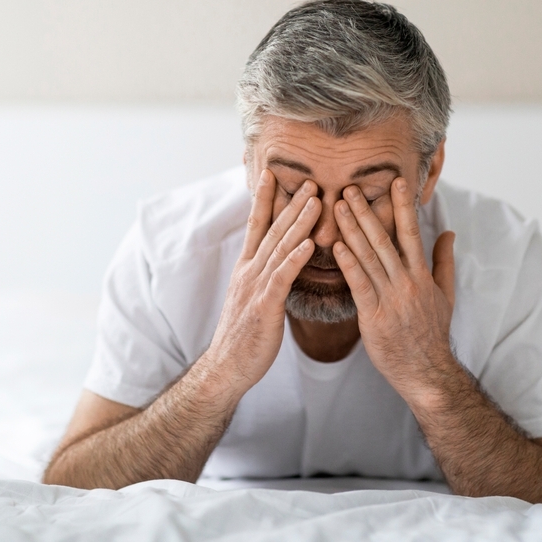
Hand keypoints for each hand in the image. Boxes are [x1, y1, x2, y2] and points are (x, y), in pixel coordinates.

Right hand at [205, 170, 319, 394]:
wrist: (226, 367)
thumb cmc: (244, 336)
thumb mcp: (252, 299)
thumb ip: (264, 277)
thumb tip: (277, 262)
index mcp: (246, 268)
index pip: (255, 226)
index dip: (264, 199)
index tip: (272, 174)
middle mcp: (249, 272)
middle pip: (272, 230)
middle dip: (291, 203)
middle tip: (309, 180)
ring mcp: (255, 287)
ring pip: (280, 248)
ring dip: (298, 222)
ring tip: (315, 200)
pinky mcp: (264, 306)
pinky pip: (282, 277)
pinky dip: (295, 258)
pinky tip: (309, 244)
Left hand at [332, 177, 456, 402]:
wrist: (426, 371)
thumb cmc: (432, 333)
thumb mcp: (445, 295)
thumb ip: (444, 261)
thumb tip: (449, 232)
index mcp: (422, 274)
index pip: (412, 232)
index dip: (403, 206)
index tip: (395, 182)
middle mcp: (407, 282)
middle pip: (384, 239)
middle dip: (367, 211)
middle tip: (350, 187)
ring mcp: (391, 298)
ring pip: (369, 257)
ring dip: (352, 230)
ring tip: (338, 207)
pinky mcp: (375, 316)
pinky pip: (360, 285)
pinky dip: (349, 263)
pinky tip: (337, 245)